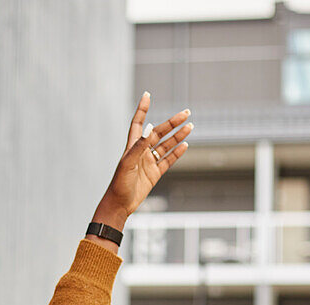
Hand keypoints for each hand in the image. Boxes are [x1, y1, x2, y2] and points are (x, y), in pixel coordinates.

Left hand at [90, 93, 192, 236]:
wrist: (119, 204)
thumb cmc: (119, 184)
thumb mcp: (128, 164)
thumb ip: (139, 146)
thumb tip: (149, 128)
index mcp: (132, 146)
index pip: (138, 123)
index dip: (142, 109)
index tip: (147, 95)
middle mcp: (141, 152)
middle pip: (158, 132)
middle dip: (172, 122)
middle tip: (186, 113)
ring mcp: (149, 162)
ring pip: (166, 145)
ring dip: (178, 136)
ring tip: (190, 126)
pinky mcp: (154, 174)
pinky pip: (168, 160)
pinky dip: (177, 153)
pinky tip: (185, 144)